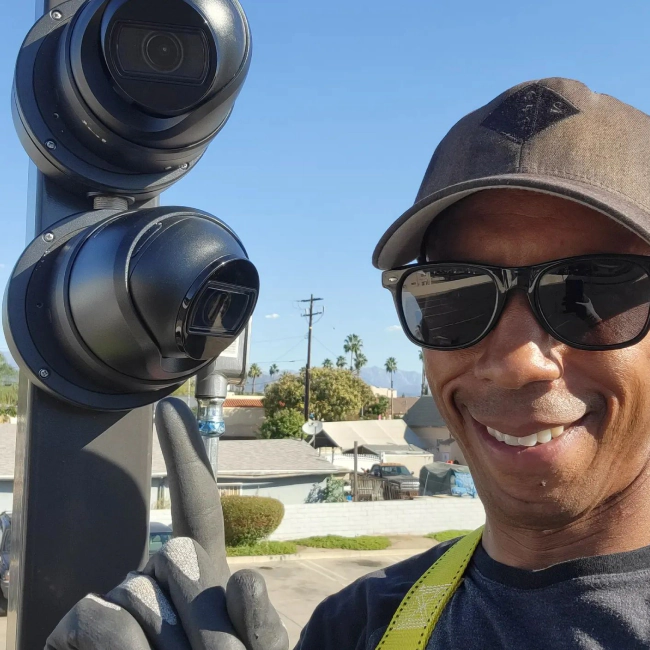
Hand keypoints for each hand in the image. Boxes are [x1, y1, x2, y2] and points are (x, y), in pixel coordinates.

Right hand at [45, 397, 288, 649]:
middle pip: (172, 559)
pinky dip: (106, 640)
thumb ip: (259, 627)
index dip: (183, 452)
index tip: (168, 405)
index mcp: (201, 572)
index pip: (196, 501)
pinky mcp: (77, 627)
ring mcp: (121, 599)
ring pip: (135, 592)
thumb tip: (242, 579)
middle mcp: (157, 576)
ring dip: (159, 642)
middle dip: (189, 609)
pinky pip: (95, 617)